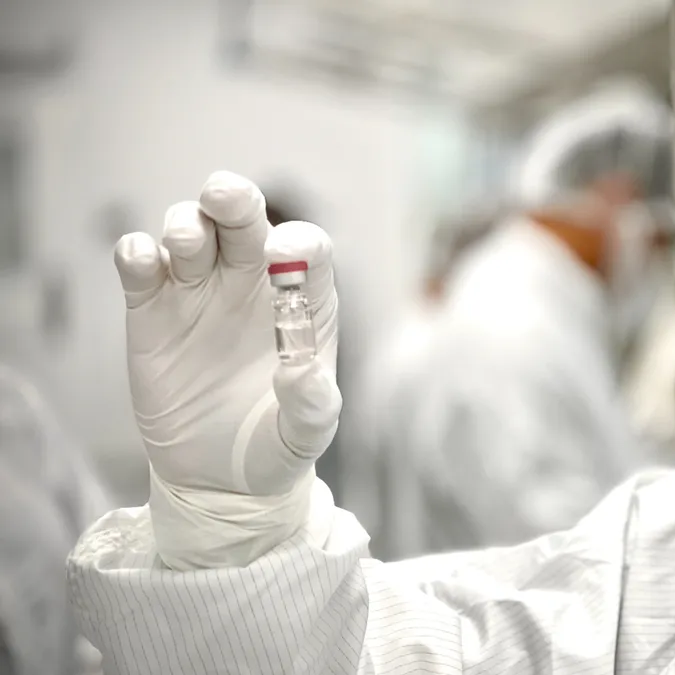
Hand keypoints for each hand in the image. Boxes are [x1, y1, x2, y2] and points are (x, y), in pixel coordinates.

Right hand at [115, 171, 340, 499]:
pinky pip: (140, 265)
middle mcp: (251, 282)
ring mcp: (198, 290)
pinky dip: (135, 253)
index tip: (281, 258)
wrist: (218, 477)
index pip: (307, 249)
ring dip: (185, 225)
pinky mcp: (150, 309)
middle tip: (222, 196)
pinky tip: (141, 263)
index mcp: (301, 301)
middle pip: (243, 218)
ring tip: (186, 246)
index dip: (297, 243)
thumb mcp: (303, 436)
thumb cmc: (274, 446)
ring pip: (189, 229)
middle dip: (232, 197)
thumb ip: (310, 406)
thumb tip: (301, 373)